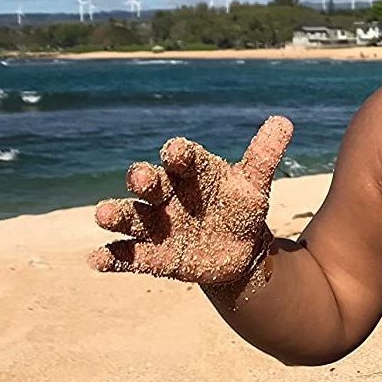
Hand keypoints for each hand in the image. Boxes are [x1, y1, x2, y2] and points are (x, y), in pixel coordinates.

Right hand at [88, 116, 292, 283]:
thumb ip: (263, 155)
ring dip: (116, 215)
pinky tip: (97, 259)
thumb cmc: (241, 208)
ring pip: (131, 216)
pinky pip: (127, 255)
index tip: (178, 152)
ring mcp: (156, 224)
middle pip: (149, 182)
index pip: (182, 158)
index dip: (179, 154)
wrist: (238, 249)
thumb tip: (284, 122)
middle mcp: (166, 194)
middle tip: (141, 178)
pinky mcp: (153, 256)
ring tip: (103, 215)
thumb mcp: (255, 184)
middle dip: (142, 179)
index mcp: (190, 172)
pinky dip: (112, 257)